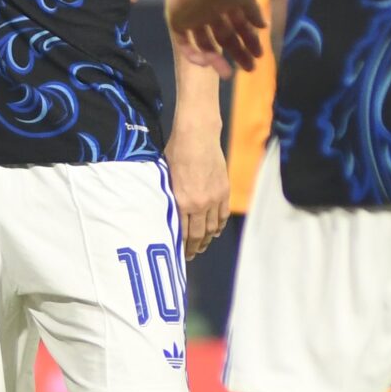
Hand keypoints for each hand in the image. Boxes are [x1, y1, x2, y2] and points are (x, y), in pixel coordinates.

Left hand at [166, 0, 264, 75]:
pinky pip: (184, 44)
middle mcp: (210, 12)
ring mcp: (192, 18)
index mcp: (225, 3)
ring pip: (205, 44)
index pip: (239, 26)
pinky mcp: (176, 23)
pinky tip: (207, 63)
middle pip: (224, 37)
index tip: (259, 55)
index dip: (249, 41)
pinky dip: (194, 55)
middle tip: (250, 69)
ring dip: (216, 60)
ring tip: (228, 74)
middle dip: (237, 53)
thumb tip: (264, 27)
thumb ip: (253, 12)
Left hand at [166, 129, 230, 254]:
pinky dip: (219, 225)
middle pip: (199, 234)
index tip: (180, 254)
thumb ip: (169, 197)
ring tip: (203, 245)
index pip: (183, 233)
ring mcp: (214, 198)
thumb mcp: (166, 177)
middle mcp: (199, 204)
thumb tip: (165, 211)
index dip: (182, 246)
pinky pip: (223, 214)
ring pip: (212, 227)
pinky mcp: (224, 191)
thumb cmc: (176, 153)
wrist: (197, 136)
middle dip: (194, 248)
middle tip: (191, 255)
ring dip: (208, 239)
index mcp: (181, 202)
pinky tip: (216, 231)